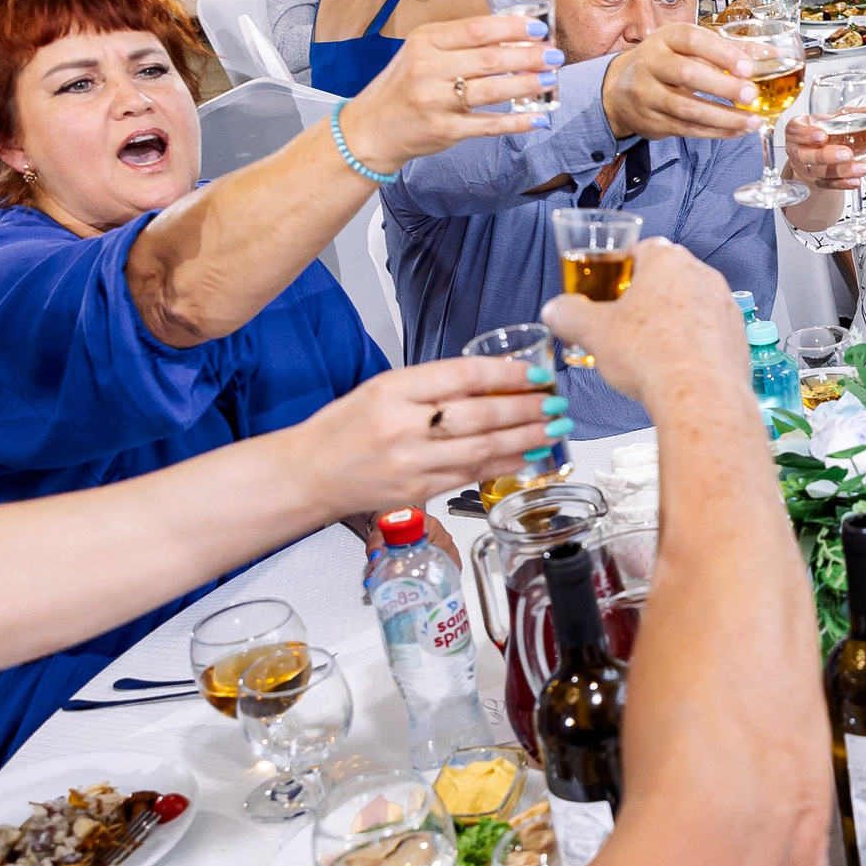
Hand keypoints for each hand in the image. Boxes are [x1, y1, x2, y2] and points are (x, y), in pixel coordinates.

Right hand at [292, 359, 553, 516]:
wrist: (310, 474)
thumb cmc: (343, 428)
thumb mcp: (381, 388)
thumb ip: (432, 384)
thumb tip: (490, 380)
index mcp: (393, 390)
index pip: (462, 376)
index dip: (506, 375)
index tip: (535, 374)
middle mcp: (404, 426)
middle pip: (480, 415)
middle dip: (526, 409)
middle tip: (555, 403)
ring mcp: (413, 462)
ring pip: (482, 447)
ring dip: (527, 438)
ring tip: (555, 428)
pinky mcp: (420, 491)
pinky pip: (472, 474)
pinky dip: (506, 463)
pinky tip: (530, 455)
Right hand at [338, 14, 555, 173]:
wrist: (370, 128)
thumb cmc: (403, 85)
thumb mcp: (421, 53)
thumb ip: (458, 43)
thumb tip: (511, 36)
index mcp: (424, 41)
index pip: (476, 29)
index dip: (512, 28)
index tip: (539, 28)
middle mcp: (428, 69)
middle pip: (489, 59)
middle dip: (528, 56)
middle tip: (554, 55)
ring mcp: (435, 101)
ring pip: (492, 90)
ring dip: (527, 84)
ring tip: (549, 79)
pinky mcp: (444, 130)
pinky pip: (488, 125)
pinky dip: (516, 122)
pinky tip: (538, 118)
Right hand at [543, 239, 747, 405]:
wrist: (699, 397)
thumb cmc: (651, 356)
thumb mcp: (592, 331)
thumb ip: (568, 314)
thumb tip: (556, 311)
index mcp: (667, 260)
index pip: (641, 250)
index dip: (620, 269)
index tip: (609, 289)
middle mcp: (702, 275)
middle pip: (667, 278)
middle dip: (645, 297)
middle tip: (624, 323)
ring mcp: (725, 305)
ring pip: (690, 305)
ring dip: (671, 320)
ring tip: (649, 349)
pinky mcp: (738, 335)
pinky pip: (709, 332)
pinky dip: (693, 343)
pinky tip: (675, 364)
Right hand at [602, 23, 767, 141]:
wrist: (621, 87)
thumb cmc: (666, 61)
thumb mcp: (689, 46)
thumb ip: (729, 49)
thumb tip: (772, 54)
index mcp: (665, 38)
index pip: (693, 40)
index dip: (722, 53)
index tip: (748, 67)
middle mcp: (651, 63)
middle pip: (688, 74)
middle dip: (723, 87)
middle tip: (752, 95)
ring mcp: (647, 94)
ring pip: (687, 108)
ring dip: (724, 117)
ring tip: (752, 121)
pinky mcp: (651, 120)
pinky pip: (686, 129)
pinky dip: (715, 132)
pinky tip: (736, 131)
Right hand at [782, 113, 865, 189]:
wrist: (816, 152)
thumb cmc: (823, 131)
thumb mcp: (834, 118)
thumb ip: (860, 113)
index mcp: (798, 130)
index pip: (796, 131)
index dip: (807, 134)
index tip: (822, 135)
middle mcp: (799, 150)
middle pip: (807, 156)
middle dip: (827, 156)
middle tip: (846, 153)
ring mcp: (807, 168)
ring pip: (820, 172)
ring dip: (842, 171)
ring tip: (862, 167)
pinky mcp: (817, 182)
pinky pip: (829, 185)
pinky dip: (843, 184)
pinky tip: (856, 180)